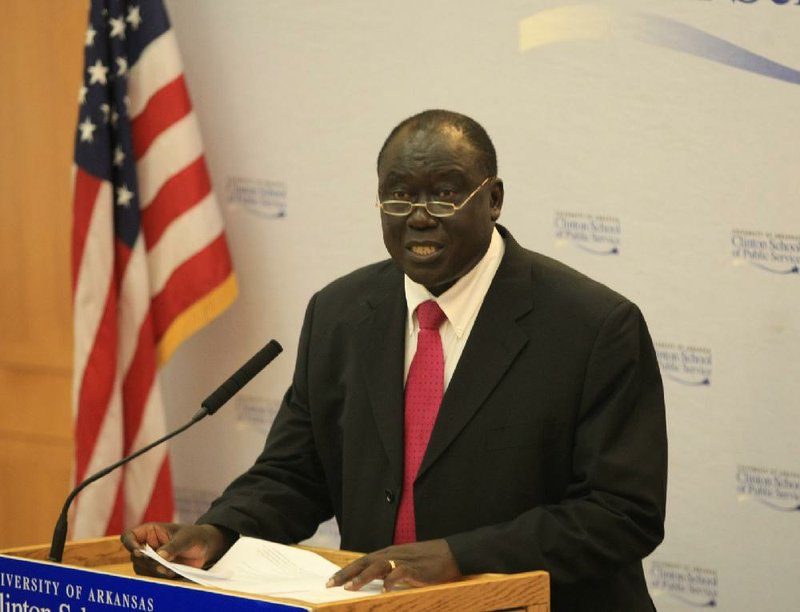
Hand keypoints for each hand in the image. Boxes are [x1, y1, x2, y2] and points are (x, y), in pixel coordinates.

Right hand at [120, 523, 230, 577]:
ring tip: (170, 569)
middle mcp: (147, 545)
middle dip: (147, 562)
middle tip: (162, 565)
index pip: (129, 536)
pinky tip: (172, 573)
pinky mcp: (156, 570)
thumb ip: (173, 547)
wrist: (205, 548)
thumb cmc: (195, 536)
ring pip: (141, 568)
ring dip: (153, 571)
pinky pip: (151, 576)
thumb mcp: (186, 538)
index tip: (139, 552)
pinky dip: (159, 577)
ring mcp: (150, 558)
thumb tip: (158, 557)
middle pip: (135, 556)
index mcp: (150, 531)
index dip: (130, 544)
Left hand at [326, 539, 460, 591]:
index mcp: (388, 554)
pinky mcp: (416, 568)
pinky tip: (385, 590)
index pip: (362, 561)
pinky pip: (401, 572)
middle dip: (346, 573)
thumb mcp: (405, 565)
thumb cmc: (428, 562)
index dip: (346, 571)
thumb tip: (375, 585)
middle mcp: (392, 554)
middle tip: (331, 584)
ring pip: (378, 566)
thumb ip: (390, 572)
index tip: (331, 581)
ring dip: (363, 577)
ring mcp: (404, 560)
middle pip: (365, 562)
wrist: (451, 553)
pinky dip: (391, 580)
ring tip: (351, 588)